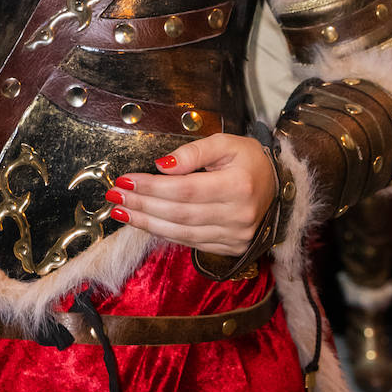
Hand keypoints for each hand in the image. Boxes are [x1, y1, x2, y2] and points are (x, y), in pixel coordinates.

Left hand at [105, 134, 276, 256]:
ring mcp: (234, 236)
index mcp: (238, 186)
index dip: (152, 187)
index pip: (185, 189)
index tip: (125, 180)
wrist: (277, 186)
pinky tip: (145, 222)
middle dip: (142, 205)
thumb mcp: (225, 143)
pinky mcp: (230, 247)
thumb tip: (161, 165)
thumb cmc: (249, 160)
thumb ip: (193, 152)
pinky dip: (164, 233)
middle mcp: (238, 215)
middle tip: (114, 197)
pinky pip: (190, 242)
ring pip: (182, 233)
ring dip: (147, 222)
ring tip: (121, 211)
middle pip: (179, 213)